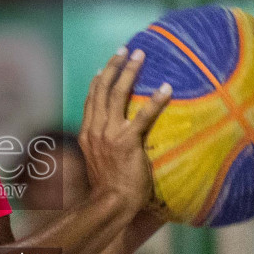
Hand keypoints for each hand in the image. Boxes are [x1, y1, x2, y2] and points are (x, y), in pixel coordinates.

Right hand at [79, 48, 171, 213]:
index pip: (91, 99)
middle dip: (114, 66)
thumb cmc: (108, 188)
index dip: (99, 80)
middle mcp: (94, 129)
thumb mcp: (97, 163)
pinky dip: (155, 100)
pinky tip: (166, 88)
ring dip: (129, 71)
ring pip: (117, 94)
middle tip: (126, 50)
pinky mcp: (126, 143)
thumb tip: (111, 142)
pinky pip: (143, 116)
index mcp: (86, 133)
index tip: (105, 66)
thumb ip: (101, 146)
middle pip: (102, 89)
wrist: (110, 203)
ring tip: (141, 55)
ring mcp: (109, 135)